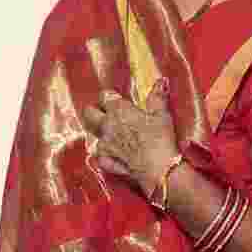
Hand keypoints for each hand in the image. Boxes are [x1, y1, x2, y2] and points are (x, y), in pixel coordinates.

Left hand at [82, 80, 177, 198]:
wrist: (158, 169)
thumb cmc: (161, 139)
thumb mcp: (162, 115)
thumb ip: (157, 97)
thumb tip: (160, 82)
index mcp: (118, 111)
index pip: (104, 96)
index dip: (111, 97)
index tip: (120, 100)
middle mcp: (106, 126)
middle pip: (89, 113)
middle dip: (95, 111)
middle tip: (108, 113)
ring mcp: (103, 145)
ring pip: (93, 134)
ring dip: (101, 133)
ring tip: (115, 135)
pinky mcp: (105, 161)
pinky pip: (100, 155)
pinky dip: (106, 153)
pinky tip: (115, 154)